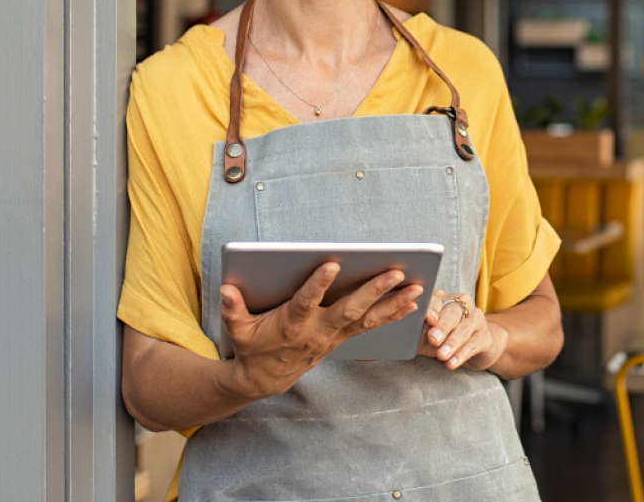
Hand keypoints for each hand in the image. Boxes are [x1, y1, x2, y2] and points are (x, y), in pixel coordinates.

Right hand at [221, 262, 422, 397]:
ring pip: (368, 318)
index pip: (306, 302)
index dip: (318, 284)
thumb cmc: (252, 346)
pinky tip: (412, 302)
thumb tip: (226, 289)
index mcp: (292, 324)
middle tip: (395, 272)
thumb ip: (233, 309)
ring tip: (417, 287)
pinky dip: (393, 314)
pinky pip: (372, 326)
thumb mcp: (237, 330)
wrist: (266, 379)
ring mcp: (334, 336)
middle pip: (350, 309)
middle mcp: (318, 330)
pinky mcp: (343, 337)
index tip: (333, 263)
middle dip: (374, 290)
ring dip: (394, 303)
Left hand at [418, 290, 505, 371]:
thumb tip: (401, 337)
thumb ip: (418, 333)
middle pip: (452, 313)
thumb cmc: (444, 338)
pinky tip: (452, 363)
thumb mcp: (428, 335)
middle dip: (442, 327)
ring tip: (442, 356)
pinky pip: (473, 344)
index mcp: (443, 299)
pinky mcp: (485, 336)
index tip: (427, 320)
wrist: (475, 345)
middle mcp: (462, 304)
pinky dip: (461, 355)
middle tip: (433, 339)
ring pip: (464, 329)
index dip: (432, 309)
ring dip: (452, 343)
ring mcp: (476, 319)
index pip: (437, 300)